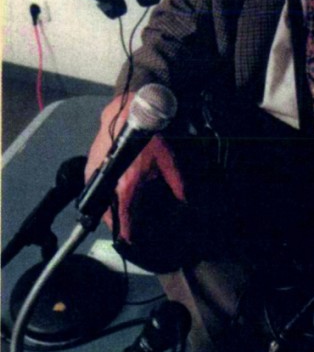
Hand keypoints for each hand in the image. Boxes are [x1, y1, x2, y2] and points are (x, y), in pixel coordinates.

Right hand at [85, 94, 185, 241]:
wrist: (130, 112)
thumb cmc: (151, 137)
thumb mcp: (168, 161)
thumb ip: (177, 183)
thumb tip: (184, 199)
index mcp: (127, 185)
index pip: (124, 216)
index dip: (127, 230)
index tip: (129, 239)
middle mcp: (108, 182)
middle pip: (105, 212)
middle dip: (112, 223)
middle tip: (120, 228)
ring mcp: (94, 171)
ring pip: (95, 199)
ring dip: (103, 209)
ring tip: (112, 215)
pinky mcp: (89, 161)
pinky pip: (91, 184)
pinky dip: (97, 193)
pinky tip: (105, 194)